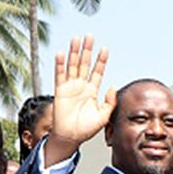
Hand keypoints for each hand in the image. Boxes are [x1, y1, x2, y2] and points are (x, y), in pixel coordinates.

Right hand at [43, 35, 115, 164]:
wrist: (71, 137)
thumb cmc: (86, 129)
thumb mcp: (103, 116)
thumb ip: (110, 102)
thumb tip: (112, 86)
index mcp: (92, 91)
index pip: (97, 71)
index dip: (101, 60)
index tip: (105, 49)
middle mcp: (81, 86)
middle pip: (84, 63)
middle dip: (87, 50)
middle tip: (90, 36)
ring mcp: (70, 87)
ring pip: (72, 65)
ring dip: (74, 52)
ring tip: (77, 39)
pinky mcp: (60, 90)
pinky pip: (60, 75)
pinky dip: (60, 64)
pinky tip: (62, 53)